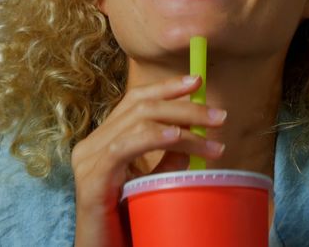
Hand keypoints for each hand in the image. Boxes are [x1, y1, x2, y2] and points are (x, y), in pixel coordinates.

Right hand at [71, 75, 226, 246]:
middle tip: (219, 115)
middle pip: (139, 106)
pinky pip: (123, 147)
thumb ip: (165, 161)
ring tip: (213, 135)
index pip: (134, 101)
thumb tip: (193, 139)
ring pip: (138, 122)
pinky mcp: (92, 180)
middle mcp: (92, 146)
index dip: (166, 87)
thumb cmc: (125, 227)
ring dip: (182, 125)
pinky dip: (153, 137)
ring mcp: (89, 161)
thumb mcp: (150, 187)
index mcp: (104, 143)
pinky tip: (176, 137)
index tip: (197, 81)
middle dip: (184, 105)